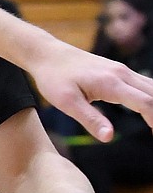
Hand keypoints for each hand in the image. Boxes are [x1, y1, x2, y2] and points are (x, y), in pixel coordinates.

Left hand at [28, 42, 152, 142]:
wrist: (48, 54)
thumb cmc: (54, 79)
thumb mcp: (67, 103)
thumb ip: (90, 120)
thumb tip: (109, 138)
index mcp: (111, 83)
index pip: (145, 103)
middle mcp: (122, 74)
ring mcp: (122, 70)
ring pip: (151, 87)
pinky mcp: (118, 71)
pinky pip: (143, 83)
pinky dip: (151, 97)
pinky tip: (150, 110)